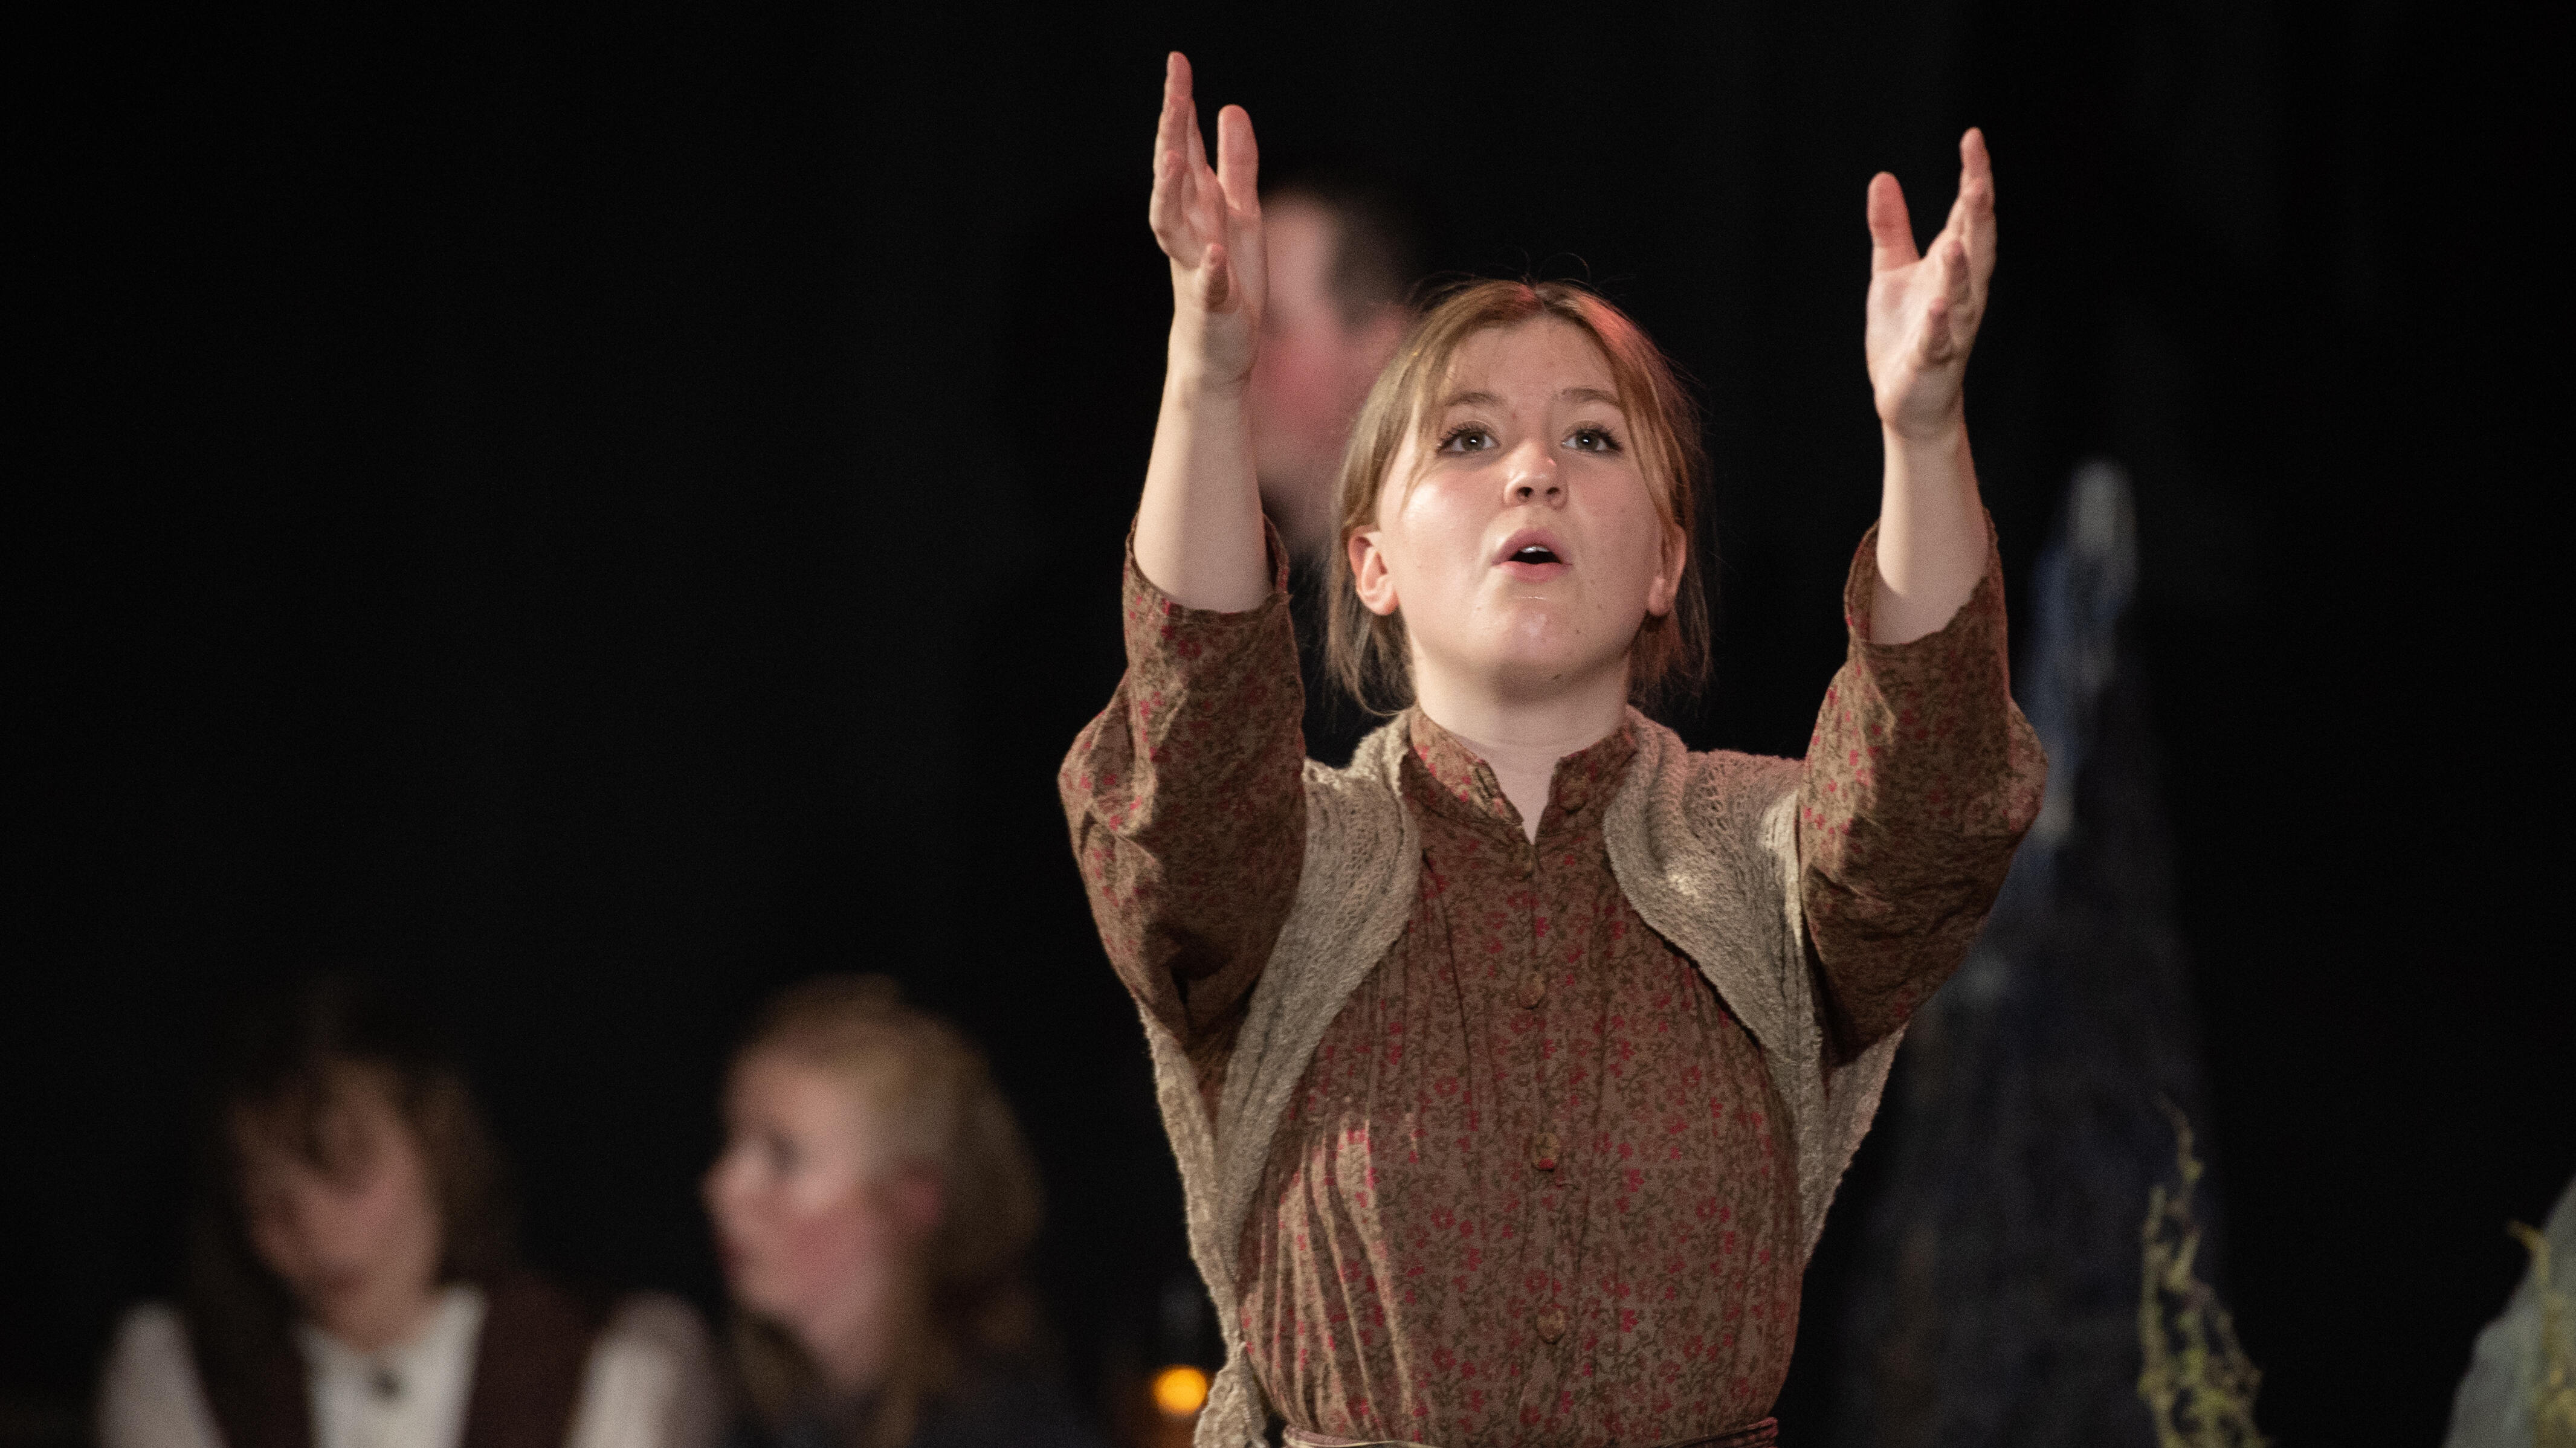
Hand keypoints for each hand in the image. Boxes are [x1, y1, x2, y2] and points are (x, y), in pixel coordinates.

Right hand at [1148, 52, 1262, 390]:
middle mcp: (1187, 229)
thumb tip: (1230, 109)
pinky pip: (1209, 284)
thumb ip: (1236, 163)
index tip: (1178, 62)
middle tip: (1174, 91)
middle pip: (1172, 174)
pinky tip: (1215, 253)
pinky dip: (1211, 270)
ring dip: (1172, 192)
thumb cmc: (1228, 277)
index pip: (1183, 146)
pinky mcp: (1211, 303)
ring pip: (1172, 223)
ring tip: (1176, 158)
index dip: (1180, 106)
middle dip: (1172, 133)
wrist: (1217, 348)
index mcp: (1196, 205)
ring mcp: (1195, 265)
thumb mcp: (1241, 212)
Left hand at [1864, 129, 1994, 440]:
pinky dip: (1939, 323)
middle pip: (1977, 245)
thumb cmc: (1905, 331)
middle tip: (1979, 178)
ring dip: (1961, 269)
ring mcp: (1951, 326)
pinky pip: (1939, 339)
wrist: (1908, 398)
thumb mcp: (1891, 271)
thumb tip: (1883, 177)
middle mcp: (1963, 291)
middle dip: (1979, 213)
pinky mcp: (1932, 359)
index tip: (1973, 137)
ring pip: (1963, 293)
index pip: (1968, 214)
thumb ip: (1890, 227)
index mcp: (1954, 265)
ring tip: (1956, 241)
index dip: (1974, 176)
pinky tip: (1937, 304)